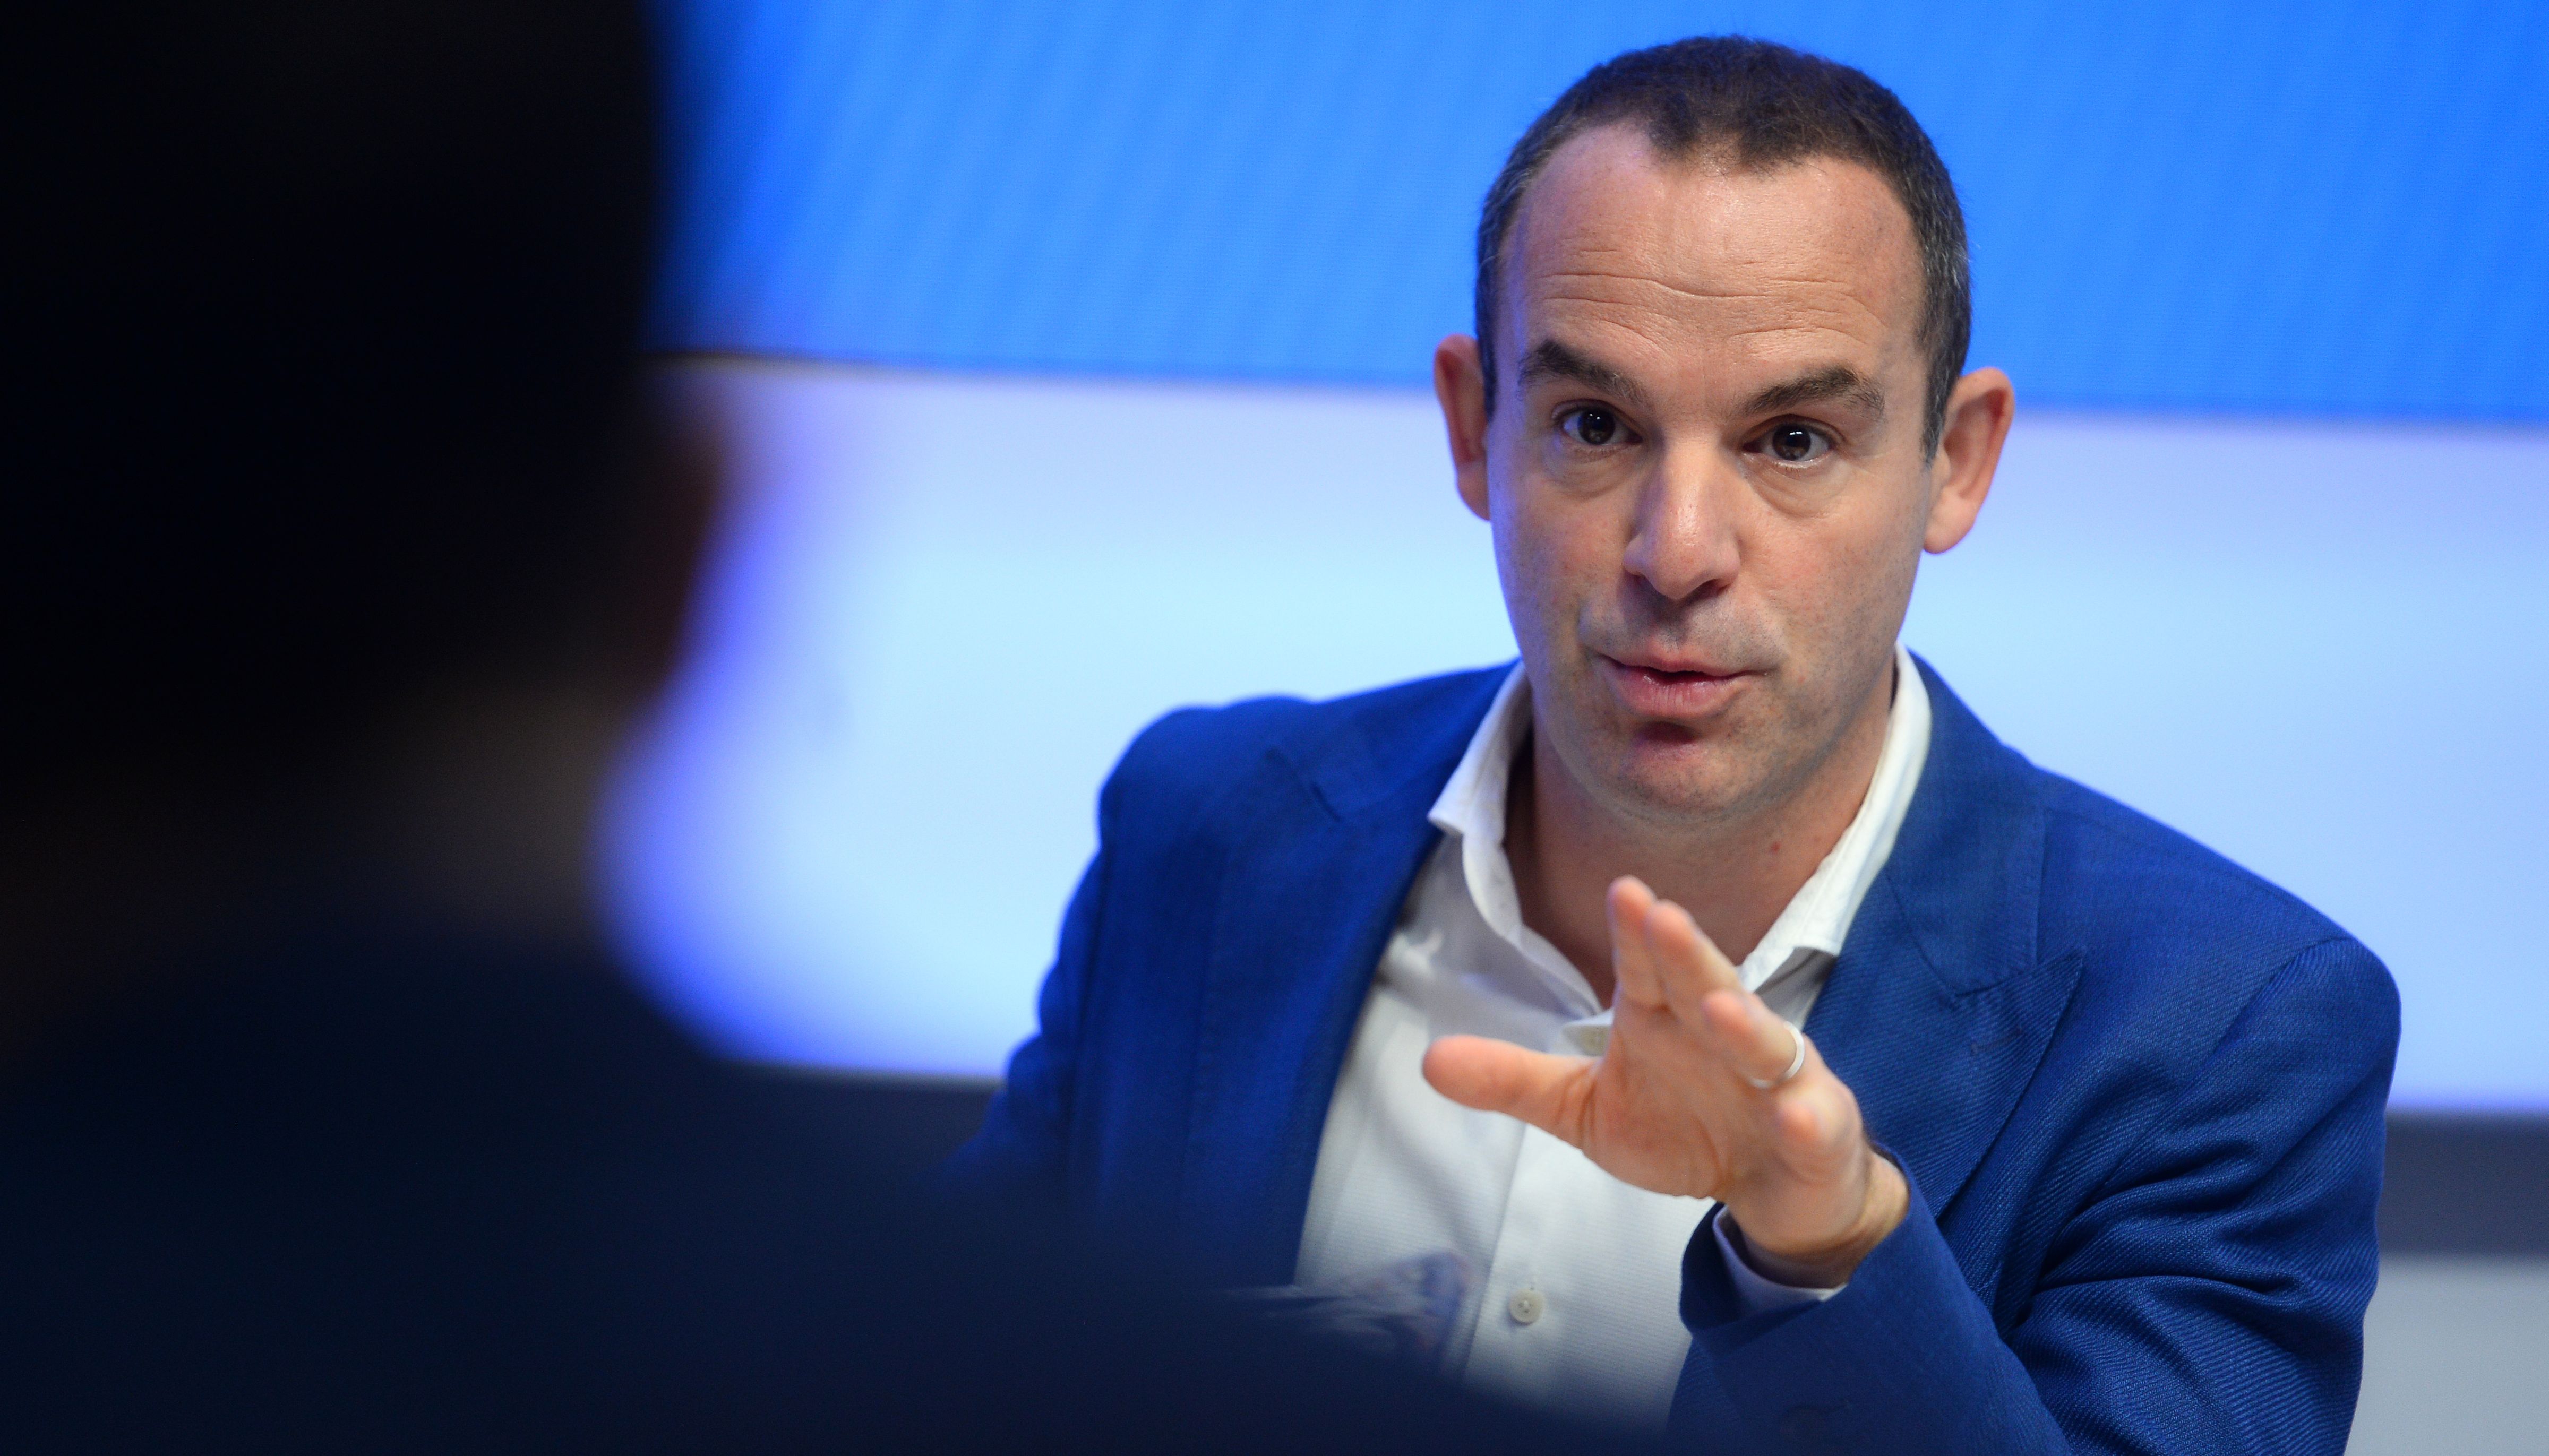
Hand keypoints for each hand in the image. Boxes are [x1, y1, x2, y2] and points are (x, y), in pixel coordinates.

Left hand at [1422, 876, 1905, 1286]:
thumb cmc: (1682, 1128)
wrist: (1774, 1188)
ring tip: (1718, 1003)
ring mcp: (1775, 1079)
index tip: (1623, 890)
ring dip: (1744, 1024)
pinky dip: (1807, 1115)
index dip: (1637, 932)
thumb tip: (1427, 1060)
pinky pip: (1814, 1120)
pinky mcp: (1815, 1129)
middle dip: (1686, 952)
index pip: (1646, 967)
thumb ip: (1515, 1080)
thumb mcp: (1585, 1108)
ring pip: (1763, 1042)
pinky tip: (1797, 1111)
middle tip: (1661, 915)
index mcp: (1665, 1017)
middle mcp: (1722, 1033)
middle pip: (1704, 983)